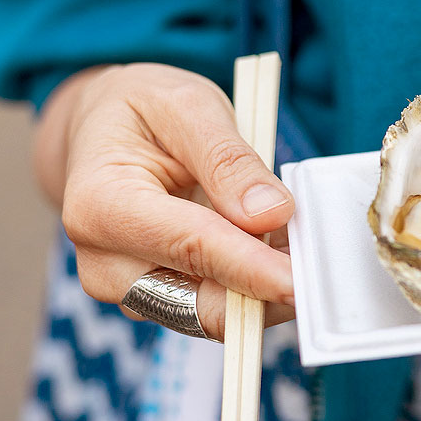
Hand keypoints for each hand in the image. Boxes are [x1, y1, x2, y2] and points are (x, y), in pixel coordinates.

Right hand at [39, 64, 295, 340]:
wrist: (101, 131)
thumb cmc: (143, 111)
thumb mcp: (187, 105)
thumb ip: (228, 160)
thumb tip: (270, 215)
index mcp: (99, 205)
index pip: (189, 247)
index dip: (251, 268)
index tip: (300, 282)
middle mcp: (103, 263)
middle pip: (200, 303)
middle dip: (267, 289)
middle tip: (322, 258)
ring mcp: (127, 290)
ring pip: (213, 315)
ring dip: (265, 288)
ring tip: (297, 239)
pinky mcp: (154, 301)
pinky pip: (215, 309)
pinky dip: (253, 287)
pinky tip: (276, 251)